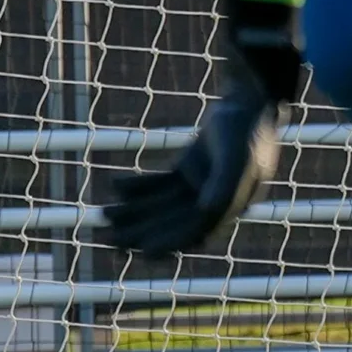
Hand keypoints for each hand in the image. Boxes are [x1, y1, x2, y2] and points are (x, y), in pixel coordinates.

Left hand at [98, 0, 303, 256]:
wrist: (249, 98)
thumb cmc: (246, 128)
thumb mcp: (236, 157)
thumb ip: (222, 187)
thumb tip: (206, 216)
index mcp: (232, 204)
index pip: (196, 231)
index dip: (169, 243)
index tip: (142, 253)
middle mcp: (216, 198)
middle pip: (172, 221)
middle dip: (141, 231)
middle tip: (107, 240)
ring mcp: (202, 182)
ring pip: (162, 204)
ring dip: (133, 211)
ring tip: (102, 215)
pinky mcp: (191, 167)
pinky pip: (160, 182)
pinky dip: (139, 186)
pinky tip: (115, 187)